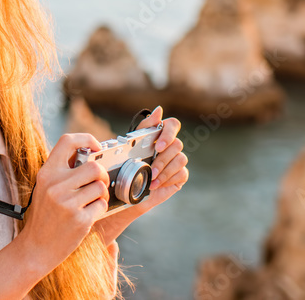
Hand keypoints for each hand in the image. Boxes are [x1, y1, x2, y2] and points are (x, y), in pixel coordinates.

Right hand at [15, 132, 111, 273]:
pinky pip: (102, 205)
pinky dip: (101, 208)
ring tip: (93, 200)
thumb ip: (62, 171)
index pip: (67, 141)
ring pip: (101, 186)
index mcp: (47, 173)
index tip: (96, 146)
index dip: (86, 139)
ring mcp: (67, 203)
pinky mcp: (79, 220)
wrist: (36, 247)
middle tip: (99, 182)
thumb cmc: (44, 216)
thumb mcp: (45, 187)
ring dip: (102, 194)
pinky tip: (90, 214)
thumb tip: (89, 153)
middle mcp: (55, 185)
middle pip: (94, 167)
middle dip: (102, 175)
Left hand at [93, 106, 188, 243]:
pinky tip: (155, 185)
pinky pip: (182, 173)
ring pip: (180, 158)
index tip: (157, 145)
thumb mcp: (130, 146)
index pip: (172, 124)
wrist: (122, 194)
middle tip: (151, 168)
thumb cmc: (124, 167)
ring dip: (164, 170)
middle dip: (163, 157)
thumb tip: (159, 110)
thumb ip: (144, 128)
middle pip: (177, 143)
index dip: (168, 133)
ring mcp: (175, 161)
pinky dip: (168, 179)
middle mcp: (168, 147)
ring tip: (151, 178)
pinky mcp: (179, 176)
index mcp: (157, 135)